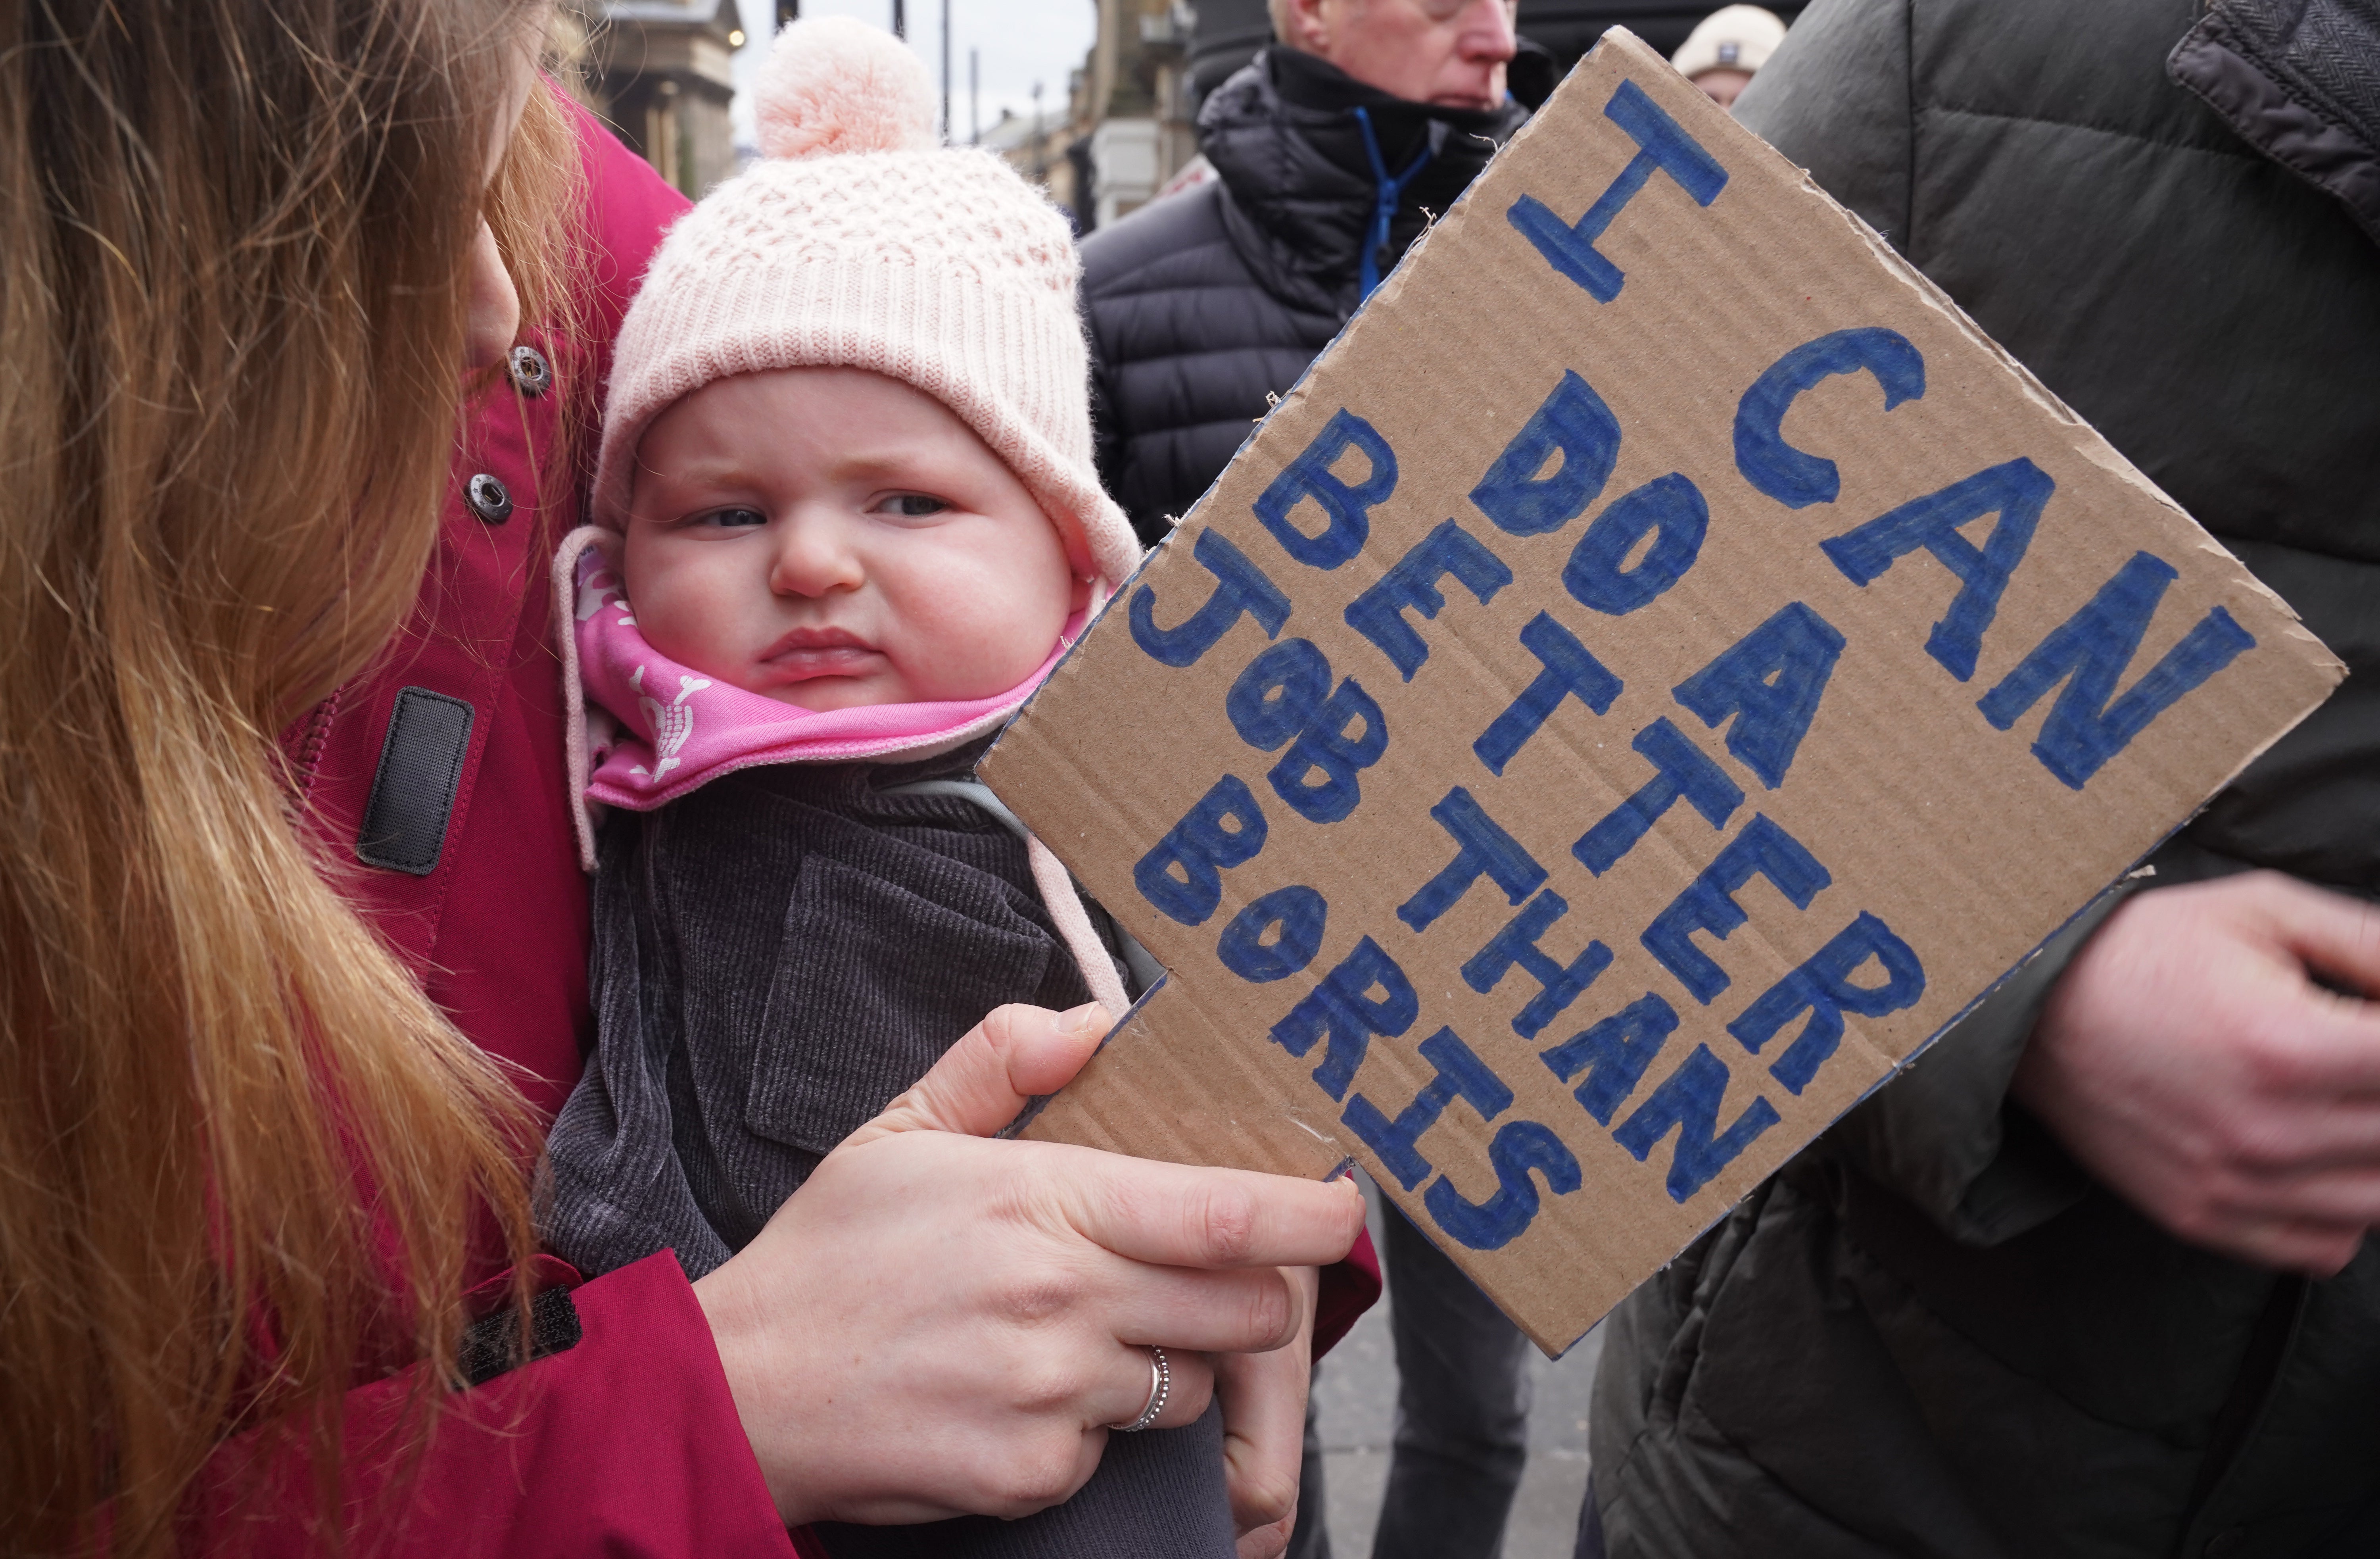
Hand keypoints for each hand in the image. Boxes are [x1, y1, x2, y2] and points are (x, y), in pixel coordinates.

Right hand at [693, 1003, 1368, 1526]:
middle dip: (1252, 1296)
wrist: (740, 1391)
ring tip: (1077, 1338)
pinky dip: (1090, 1430)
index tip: (1348, 1205)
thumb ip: (999, 1062)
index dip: (1309, 1213)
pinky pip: (1115, 1450)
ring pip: (1185, 1384)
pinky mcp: (1033, 1475)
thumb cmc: (829, 1257)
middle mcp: (1061, 1300)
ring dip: (1163, 1363)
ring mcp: (1051, 1395)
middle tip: (1206, 1280)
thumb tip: (1088, 1020)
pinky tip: (1021, 1396)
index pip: (1220, 1212)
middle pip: (1241, 1308)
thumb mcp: (898, 1131)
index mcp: (1041, 1203)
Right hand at [2013, 872, 2379, 1274]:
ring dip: (2376, 1150)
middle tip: (2354, 1060)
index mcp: (2290, 1044)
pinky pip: (2326, 1247)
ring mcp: (2232, 1183)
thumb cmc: (2147, 949)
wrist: (2028, 1005)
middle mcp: (2266, 1129)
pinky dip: (2344, 1212)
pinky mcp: (2200, 1215)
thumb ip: (2369, 944)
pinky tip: (2319, 1156)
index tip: (2371, 1024)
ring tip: (2346, 1102)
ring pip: (2379, 1200)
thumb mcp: (2264, 909)